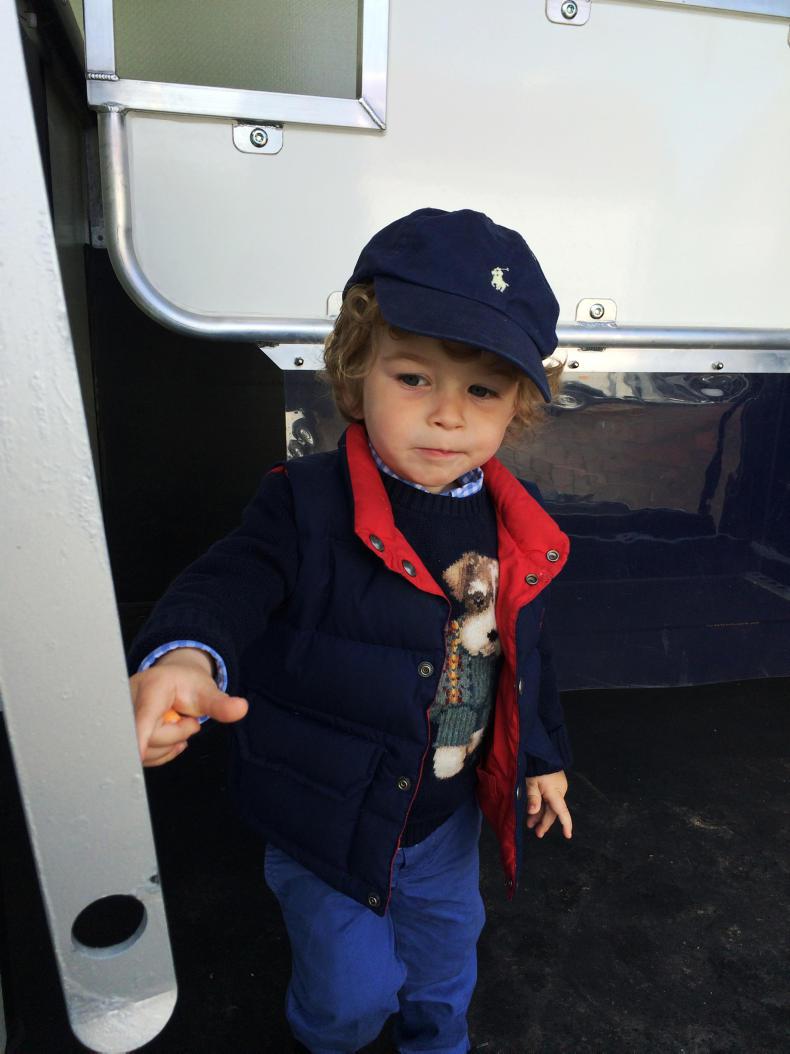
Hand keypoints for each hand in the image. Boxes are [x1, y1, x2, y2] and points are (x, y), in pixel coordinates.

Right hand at [130, 649, 247, 766]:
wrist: (171, 680)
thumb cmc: (186, 684)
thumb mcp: (206, 690)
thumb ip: (220, 703)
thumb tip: (241, 709)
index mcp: (152, 687)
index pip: (144, 716)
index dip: (140, 736)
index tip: (137, 753)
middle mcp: (128, 702)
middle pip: (150, 739)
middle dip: (175, 734)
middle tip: (185, 718)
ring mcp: (121, 719)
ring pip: (145, 752)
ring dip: (167, 745)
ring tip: (175, 722)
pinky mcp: (122, 734)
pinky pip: (142, 757)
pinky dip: (160, 751)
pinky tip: (168, 735)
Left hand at [525, 770, 571, 839]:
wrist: (542, 753)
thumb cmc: (537, 767)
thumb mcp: (531, 782)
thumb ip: (533, 798)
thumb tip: (533, 812)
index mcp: (555, 793)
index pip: (562, 812)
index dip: (566, 825)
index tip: (568, 836)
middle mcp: (559, 792)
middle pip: (553, 812)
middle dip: (544, 823)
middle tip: (537, 833)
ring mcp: (557, 788)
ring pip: (549, 806)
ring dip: (540, 815)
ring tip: (530, 824)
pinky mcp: (554, 785)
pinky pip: (549, 800)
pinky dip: (541, 807)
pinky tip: (534, 811)